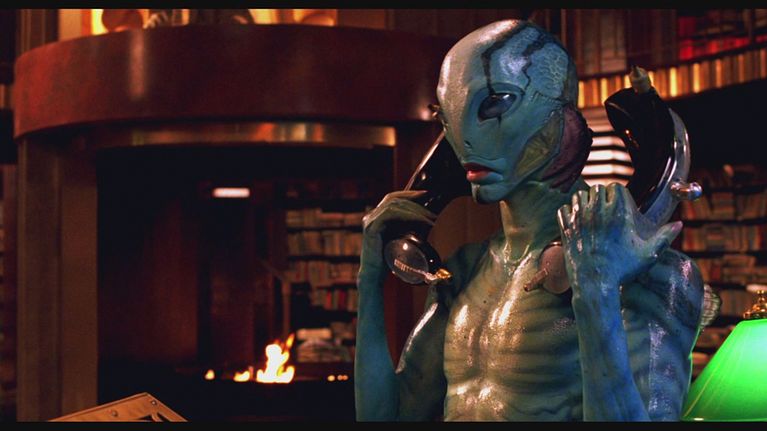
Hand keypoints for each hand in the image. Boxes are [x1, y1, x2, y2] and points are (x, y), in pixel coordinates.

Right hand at [360, 190, 437, 273]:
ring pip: (394, 205)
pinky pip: (391, 214)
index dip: (410, 194)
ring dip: (415, 210)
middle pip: (394, 199)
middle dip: (416, 203)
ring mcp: (370, 220)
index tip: (428, 196)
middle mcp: (371, 215)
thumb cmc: (389, 260)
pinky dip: (408, 216)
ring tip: (430, 219)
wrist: (375, 275)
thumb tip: (430, 221)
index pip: (393, 198)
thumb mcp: (401, 239)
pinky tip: (420, 221)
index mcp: (377, 216)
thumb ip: (409, 228)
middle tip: (433, 213)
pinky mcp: (371, 227)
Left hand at [556, 183, 681, 290]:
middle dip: (601, 195)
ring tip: (590, 212)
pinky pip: (564, 208)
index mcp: (617, 213)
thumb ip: (664, 237)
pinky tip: (576, 220)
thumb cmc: (622, 270)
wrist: (594, 283)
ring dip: (585, 201)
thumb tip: (679, 225)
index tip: (618, 202)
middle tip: (604, 208)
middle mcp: (597, 212)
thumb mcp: (648, 254)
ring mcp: (579, 219)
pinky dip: (569, 211)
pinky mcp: (566, 228)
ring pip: (579, 195)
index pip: (615, 187)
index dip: (617, 193)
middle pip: (597, 188)